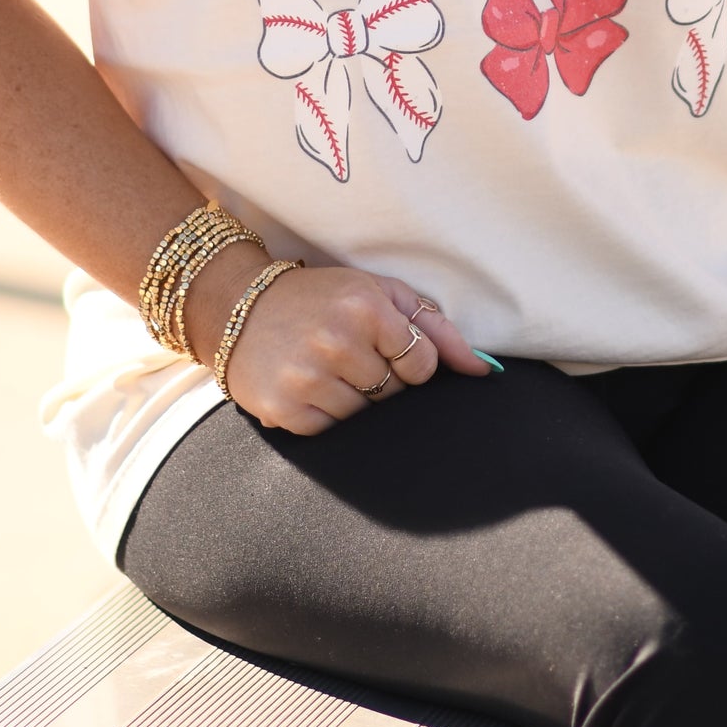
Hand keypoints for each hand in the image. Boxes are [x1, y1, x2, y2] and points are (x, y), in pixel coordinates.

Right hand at [184, 243, 491, 434]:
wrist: (241, 307)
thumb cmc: (323, 298)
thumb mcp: (380, 294)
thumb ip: (437, 330)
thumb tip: (485, 370)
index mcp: (366, 307)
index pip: (422, 365)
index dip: (410, 362)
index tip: (386, 348)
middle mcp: (336, 341)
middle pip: (395, 395)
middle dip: (383, 381)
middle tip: (354, 358)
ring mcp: (308, 378)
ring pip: (367, 418)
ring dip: (356, 401)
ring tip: (331, 371)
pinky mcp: (285, 410)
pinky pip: (333, 433)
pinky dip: (329, 416)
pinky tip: (312, 388)